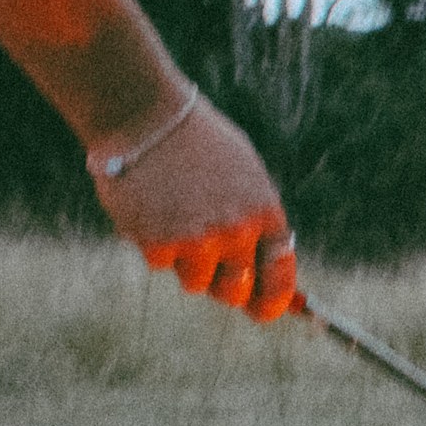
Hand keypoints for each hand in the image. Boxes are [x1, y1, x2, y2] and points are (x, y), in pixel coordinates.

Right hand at [88, 98, 299, 321]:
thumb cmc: (197, 141)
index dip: (274, 299)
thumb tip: (263, 271)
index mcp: (264, 212)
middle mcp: (236, 232)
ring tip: (174, 218)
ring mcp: (197, 241)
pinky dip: (153, 244)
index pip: (280, 272)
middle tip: (209, 269)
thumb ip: (255, 220)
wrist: (144, 115)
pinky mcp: (158, 245)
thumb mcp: (242, 174)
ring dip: (185, 261)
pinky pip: (160, 264)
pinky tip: (150, 208)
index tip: (265, 310)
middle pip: (236, 291)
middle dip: (224, 286)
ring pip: (195, 283)